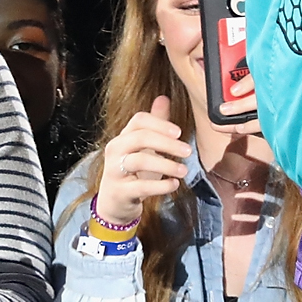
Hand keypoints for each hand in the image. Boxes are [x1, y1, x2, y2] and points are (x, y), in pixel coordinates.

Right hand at [94, 96, 191, 226]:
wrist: (114, 203)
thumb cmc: (132, 173)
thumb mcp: (144, 148)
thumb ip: (155, 125)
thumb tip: (163, 98)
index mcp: (123, 137)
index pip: (139, 120)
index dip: (160, 123)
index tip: (179, 132)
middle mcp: (116, 150)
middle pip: (140, 137)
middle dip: (167, 143)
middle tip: (188, 151)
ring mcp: (115, 171)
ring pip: (140, 161)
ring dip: (166, 164)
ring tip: (184, 171)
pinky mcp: (120, 191)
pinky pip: (142, 186)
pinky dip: (161, 185)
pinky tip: (174, 185)